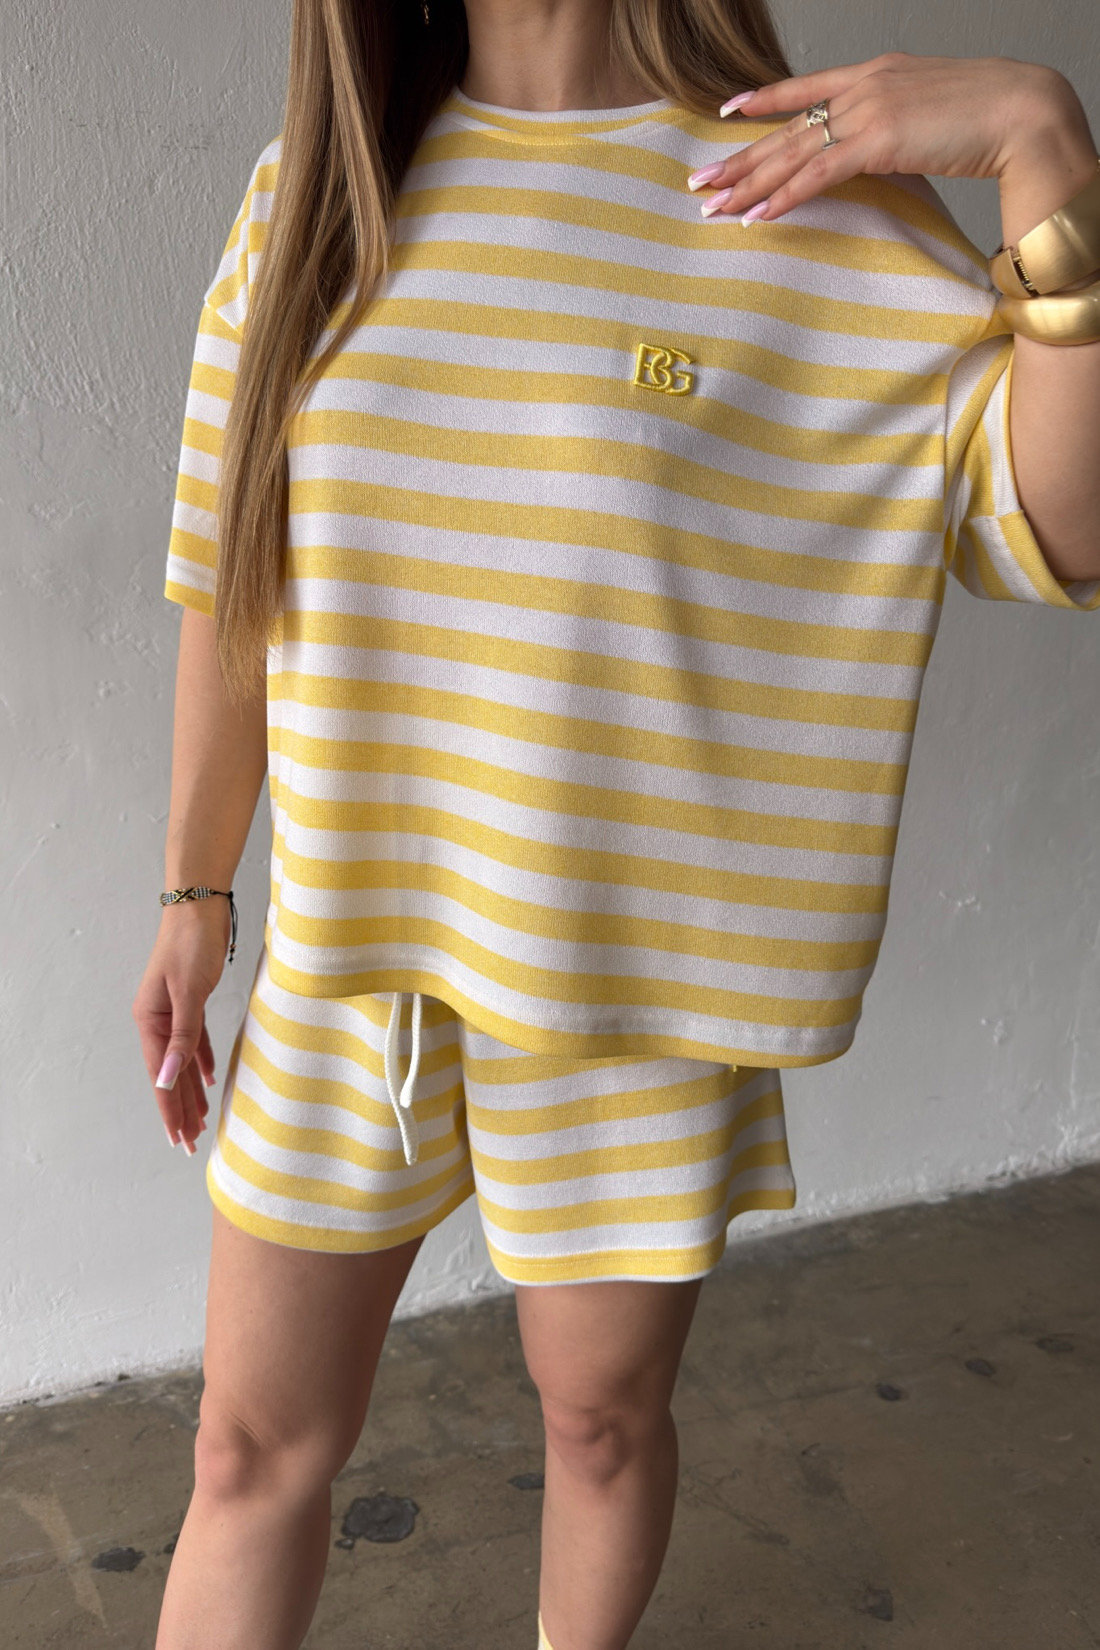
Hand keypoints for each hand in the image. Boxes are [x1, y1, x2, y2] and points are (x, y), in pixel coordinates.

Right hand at [132, 904, 225, 1155]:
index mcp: (150, 1021)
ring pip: (183, 1061)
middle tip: (189, 1144)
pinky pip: (194, 1041)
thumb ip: (183, 1036)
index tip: (177, 1139)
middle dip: (180, 1109)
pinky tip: (210, 1080)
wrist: (199, 906)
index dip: (170, 1109)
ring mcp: (172, 1011)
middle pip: (170, 1075)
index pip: (161, 1076)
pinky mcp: (190, 1000)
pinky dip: (202, 1061)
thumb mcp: (189, 992)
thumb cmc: (192, 944)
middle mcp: (157, 1020)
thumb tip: (169, 1078)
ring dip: (192, 1091)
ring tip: (199, 1122)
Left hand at [687, 51, 1080, 224]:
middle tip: (700, 181)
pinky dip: (783, 197)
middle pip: (788, 128)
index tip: (728, 112)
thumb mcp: (932, 112)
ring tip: (712, 205)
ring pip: (793, 152)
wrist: (1023, 111)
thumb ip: (899, 123)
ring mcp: (869, 111)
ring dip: (749, 183)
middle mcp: (864, 86)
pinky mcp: (878, 141)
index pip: (807, 87)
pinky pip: (817, 174)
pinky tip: (755, 215)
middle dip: (740, 158)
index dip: (763, 100)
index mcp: (876, 73)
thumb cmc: (989, 117)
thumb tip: (887, 147)